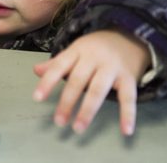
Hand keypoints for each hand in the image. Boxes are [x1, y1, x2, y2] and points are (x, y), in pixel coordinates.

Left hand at [33, 30, 150, 135]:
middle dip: (67, 101)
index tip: (37, 98)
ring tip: (78, 128)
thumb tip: (36, 71)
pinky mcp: (129, 77)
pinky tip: (126, 130)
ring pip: (98, 90)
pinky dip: (128, 114)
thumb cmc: (97, 48)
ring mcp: (112, 67)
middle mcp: (94, 58)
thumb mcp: (76, 50)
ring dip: (88, 110)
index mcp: (78, 50)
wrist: (130, 35)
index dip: (48, 81)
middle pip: (78, 80)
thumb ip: (57, 63)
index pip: (59, 66)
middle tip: (59, 121)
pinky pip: (128, 97)